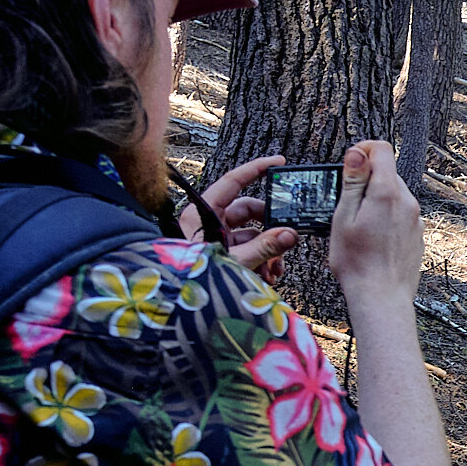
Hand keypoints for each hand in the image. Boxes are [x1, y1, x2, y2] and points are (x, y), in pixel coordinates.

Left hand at [182, 155, 296, 283]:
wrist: (176, 302)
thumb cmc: (193, 279)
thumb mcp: (235, 261)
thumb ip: (264, 247)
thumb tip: (290, 234)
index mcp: (203, 213)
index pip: (233, 181)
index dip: (256, 169)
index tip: (279, 163)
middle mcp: (208, 221)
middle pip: (248, 211)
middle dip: (270, 227)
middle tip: (286, 238)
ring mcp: (214, 237)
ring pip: (249, 233)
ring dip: (268, 249)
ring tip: (276, 270)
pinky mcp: (220, 252)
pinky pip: (245, 249)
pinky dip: (260, 259)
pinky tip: (268, 276)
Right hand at [328, 142, 423, 306]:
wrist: (382, 297)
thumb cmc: (358, 263)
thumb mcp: (344, 218)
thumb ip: (353, 182)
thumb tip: (358, 152)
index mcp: (387, 193)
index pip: (382, 149)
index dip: (363, 150)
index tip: (350, 164)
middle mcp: (407, 202)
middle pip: (388, 173)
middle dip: (367, 179)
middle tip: (347, 203)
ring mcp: (416, 219)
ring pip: (395, 194)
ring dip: (377, 199)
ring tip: (359, 225)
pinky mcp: (418, 234)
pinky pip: (401, 213)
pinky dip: (387, 216)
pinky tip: (374, 238)